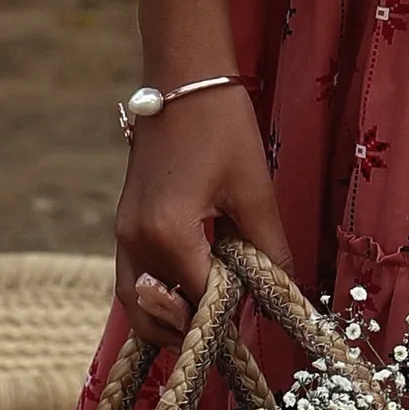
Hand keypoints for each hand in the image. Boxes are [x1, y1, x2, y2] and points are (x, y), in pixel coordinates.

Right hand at [113, 85, 297, 348]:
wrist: (181, 78)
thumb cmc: (221, 125)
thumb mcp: (254, 191)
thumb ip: (269, 250)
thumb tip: (286, 294)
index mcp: (168, 235)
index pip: (200, 303)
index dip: (231, 316)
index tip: (258, 316)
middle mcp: (135, 241)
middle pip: (155, 318)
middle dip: (191, 331)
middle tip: (231, 327)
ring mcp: (122, 235)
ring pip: (137, 304)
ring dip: (170, 318)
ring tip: (212, 312)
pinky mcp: (123, 225)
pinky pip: (135, 279)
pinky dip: (159, 294)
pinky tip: (194, 284)